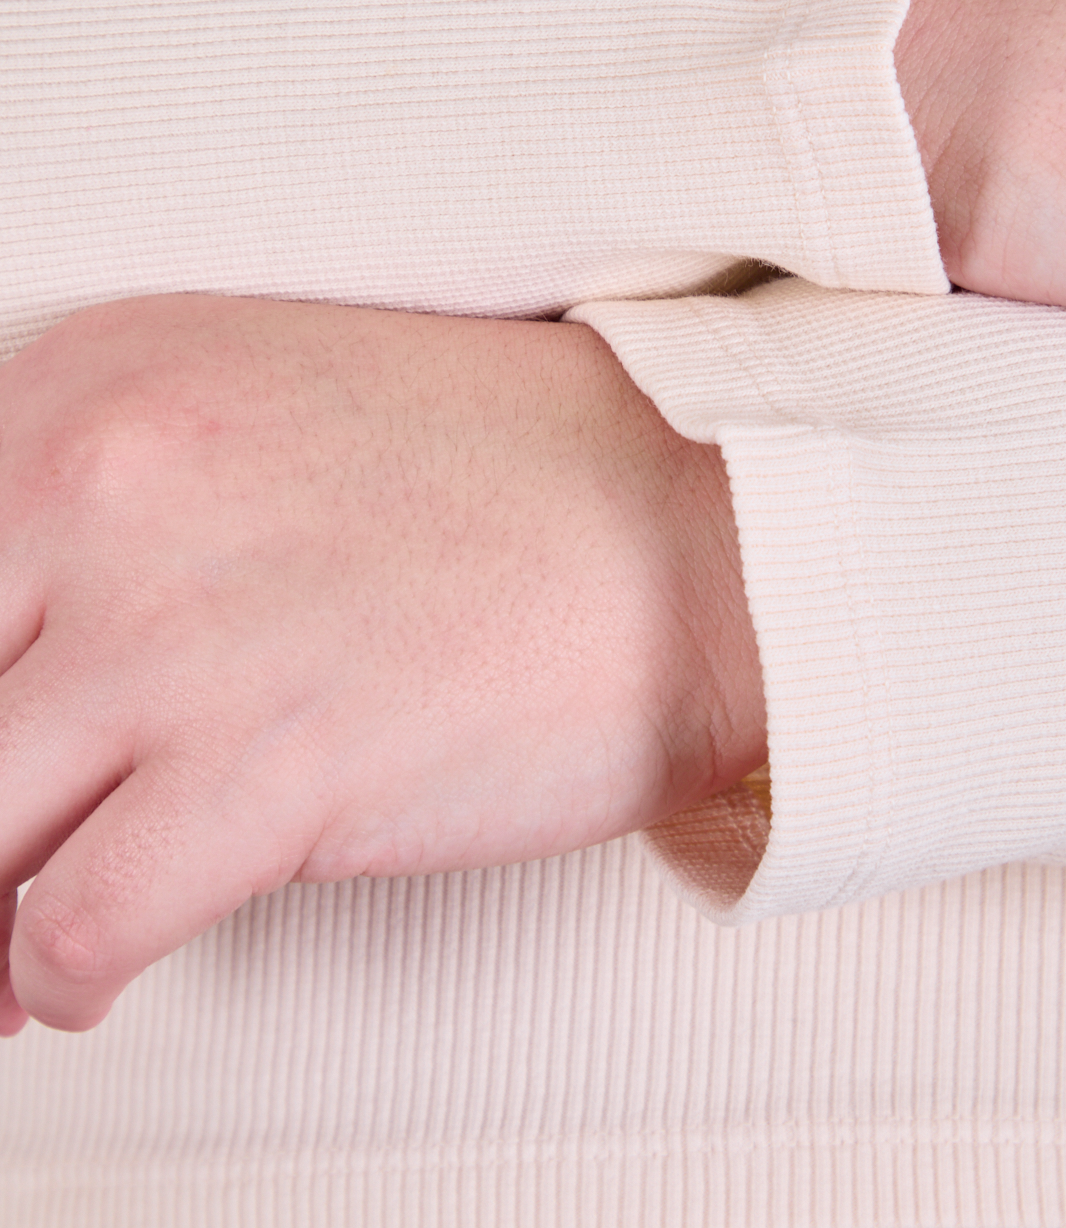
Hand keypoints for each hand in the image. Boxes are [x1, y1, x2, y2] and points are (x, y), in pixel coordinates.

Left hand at [0, 294, 762, 1033]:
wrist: (701, 515)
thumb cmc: (505, 472)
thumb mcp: (248, 414)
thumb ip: (93, 512)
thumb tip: (1, 668)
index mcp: (89, 383)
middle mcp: (103, 484)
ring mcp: (178, 627)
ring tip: (0, 949)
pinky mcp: (268, 766)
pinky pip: (65, 931)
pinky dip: (57, 977)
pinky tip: (91, 969)